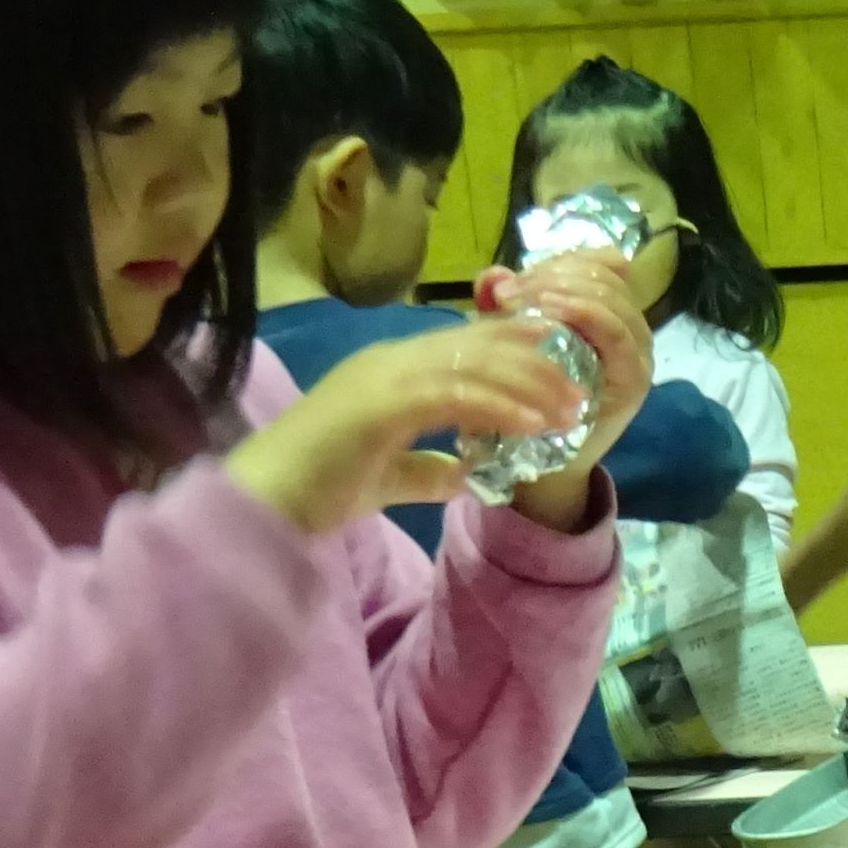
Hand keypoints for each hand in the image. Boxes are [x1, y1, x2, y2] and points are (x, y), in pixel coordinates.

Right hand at [227, 325, 578, 536]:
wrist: (265, 502)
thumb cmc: (316, 490)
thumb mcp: (386, 478)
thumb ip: (425, 472)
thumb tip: (466, 478)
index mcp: (389, 371)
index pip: (464, 347)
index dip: (516, 353)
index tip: (563, 373)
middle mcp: (388, 361)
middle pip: (477, 344)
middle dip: (536, 363)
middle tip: (582, 388)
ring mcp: (383, 376)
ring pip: (473, 363)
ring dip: (530, 384)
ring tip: (571, 408)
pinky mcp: (381, 403)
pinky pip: (455, 396)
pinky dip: (501, 407)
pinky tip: (536, 424)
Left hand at [475, 251, 656, 525]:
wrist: (539, 466)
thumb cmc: (525, 399)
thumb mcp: (512, 342)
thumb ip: (504, 306)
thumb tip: (492, 275)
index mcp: (611, 315)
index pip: (603, 263)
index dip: (562, 257)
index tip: (518, 274)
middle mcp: (633, 330)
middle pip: (606, 274)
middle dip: (553, 272)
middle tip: (508, 289)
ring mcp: (638, 354)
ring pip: (612, 296)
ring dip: (562, 287)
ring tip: (520, 296)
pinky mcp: (633, 378)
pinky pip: (615, 331)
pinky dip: (583, 312)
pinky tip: (549, 308)